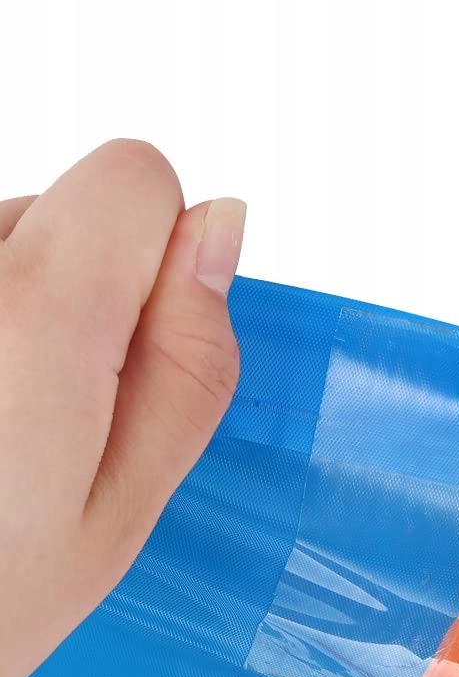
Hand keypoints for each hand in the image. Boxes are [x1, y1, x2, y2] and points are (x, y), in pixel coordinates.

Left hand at [0, 139, 243, 676]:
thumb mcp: (126, 502)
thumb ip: (192, 355)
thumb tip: (219, 228)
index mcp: (32, 317)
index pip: (134, 174)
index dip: (161, 251)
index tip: (133, 341)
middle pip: (62, 205)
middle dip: (83, 291)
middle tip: (51, 412)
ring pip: (3, 236)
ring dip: (17, 309)